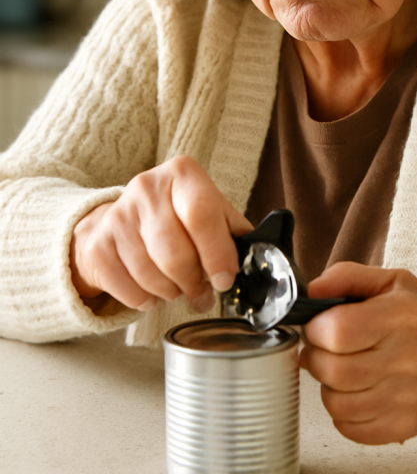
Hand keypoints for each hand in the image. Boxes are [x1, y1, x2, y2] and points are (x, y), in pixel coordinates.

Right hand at [69, 156, 251, 312]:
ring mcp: (118, 215)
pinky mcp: (97, 243)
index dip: (217, 254)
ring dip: (171, 292)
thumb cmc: (177, 217)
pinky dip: (145, 299)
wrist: (120, 219)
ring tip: (178, 289)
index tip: (224, 279)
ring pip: (151, 275)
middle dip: (194, 283)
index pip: (202, 214)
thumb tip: (262, 255)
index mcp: (183, 174)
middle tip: (202, 293)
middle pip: (175, 253)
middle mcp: (147, 187)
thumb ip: (234, 230)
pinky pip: (128, 288)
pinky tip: (152, 291)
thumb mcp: (211, 210)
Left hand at [300, 263, 416, 444]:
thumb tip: (310, 293)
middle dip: (316, 357)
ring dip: (328, 385)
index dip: (316, 329)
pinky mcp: (404, 426)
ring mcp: (407, 398)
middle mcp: (408, 359)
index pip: (337, 331)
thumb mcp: (392, 282)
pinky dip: (343, 411)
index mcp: (402, 317)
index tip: (318, 325)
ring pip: (336, 402)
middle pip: (332, 370)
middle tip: (325, 348)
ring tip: (342, 369)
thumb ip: (346, 276)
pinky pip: (350, 428)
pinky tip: (356, 392)